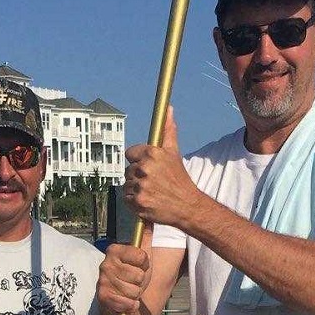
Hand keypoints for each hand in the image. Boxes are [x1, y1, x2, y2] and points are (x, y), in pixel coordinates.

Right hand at [97, 232, 152, 314]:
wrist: (120, 302)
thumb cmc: (132, 278)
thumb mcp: (142, 256)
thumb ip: (145, 237)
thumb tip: (149, 217)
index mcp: (115, 250)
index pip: (141, 257)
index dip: (145, 265)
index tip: (138, 267)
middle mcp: (106, 264)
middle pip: (138, 275)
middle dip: (140, 282)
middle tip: (132, 282)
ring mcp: (103, 280)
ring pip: (134, 290)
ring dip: (135, 294)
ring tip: (128, 292)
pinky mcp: (102, 297)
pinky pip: (127, 302)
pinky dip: (131, 305)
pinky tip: (126, 303)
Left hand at [123, 107, 203, 231]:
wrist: (187, 206)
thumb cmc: (179, 179)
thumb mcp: (174, 152)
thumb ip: (168, 131)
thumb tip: (168, 109)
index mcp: (152, 154)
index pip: (130, 153)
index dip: (137, 160)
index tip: (147, 167)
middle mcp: (145, 169)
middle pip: (128, 170)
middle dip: (138, 176)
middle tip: (153, 182)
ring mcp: (141, 186)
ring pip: (127, 184)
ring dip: (135, 189)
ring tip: (151, 191)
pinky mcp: (138, 201)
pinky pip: (126, 198)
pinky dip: (134, 201)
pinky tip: (147, 200)